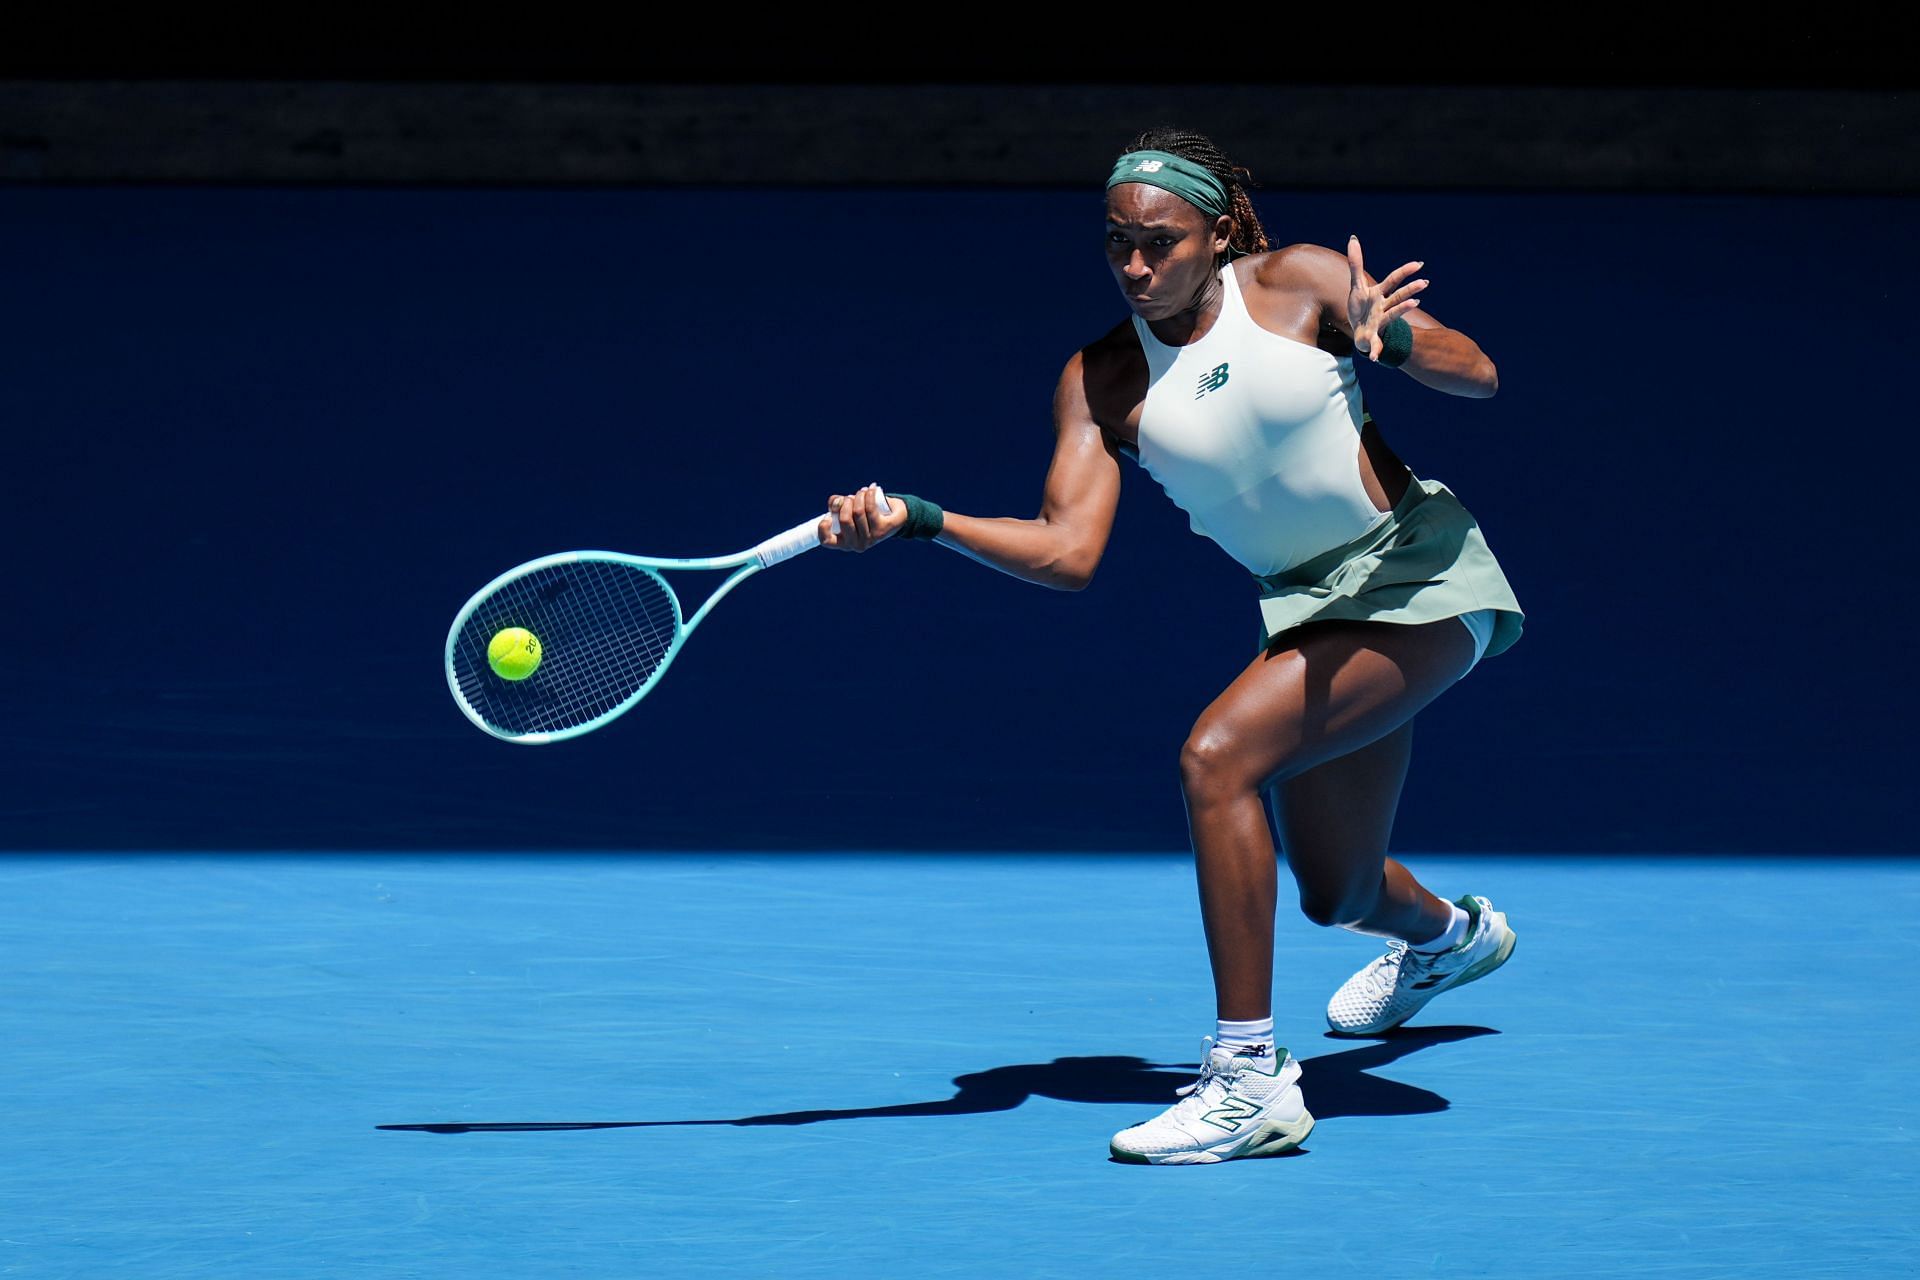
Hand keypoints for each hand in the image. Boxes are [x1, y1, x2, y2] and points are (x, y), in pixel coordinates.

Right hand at [818, 483, 905, 551]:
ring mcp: (869, 540)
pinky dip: (869, 495)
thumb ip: (835, 504)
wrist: (893, 516)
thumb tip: (837, 501)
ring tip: (861, 492)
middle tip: (850, 497)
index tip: (828, 515)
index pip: (826, 541)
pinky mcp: (881, 531)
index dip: (823, 527)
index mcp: (843, 542)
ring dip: (858, 496)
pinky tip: (870, 489)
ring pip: (858, 512)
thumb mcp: (847, 508)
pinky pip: (871, 509)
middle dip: (845, 502)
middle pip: (844, 520)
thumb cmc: (864, 513)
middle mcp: (856, 545)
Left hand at [1346, 234, 1426, 362]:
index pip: (1394, 280)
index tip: (1419, 264)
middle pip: (1398, 297)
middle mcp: (1384, 307)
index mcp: (1380, 294)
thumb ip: (1355, 264)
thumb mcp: (1356, 285)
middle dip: (1410, 290)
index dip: (1405, 271)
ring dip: (1402, 310)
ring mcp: (1379, 323)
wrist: (1360, 331)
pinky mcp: (1372, 338)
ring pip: (1392, 316)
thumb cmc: (1361, 307)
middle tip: (1425, 283)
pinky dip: (1375, 352)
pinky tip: (1374, 359)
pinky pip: (1375, 346)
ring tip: (1414, 304)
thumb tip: (1353, 239)